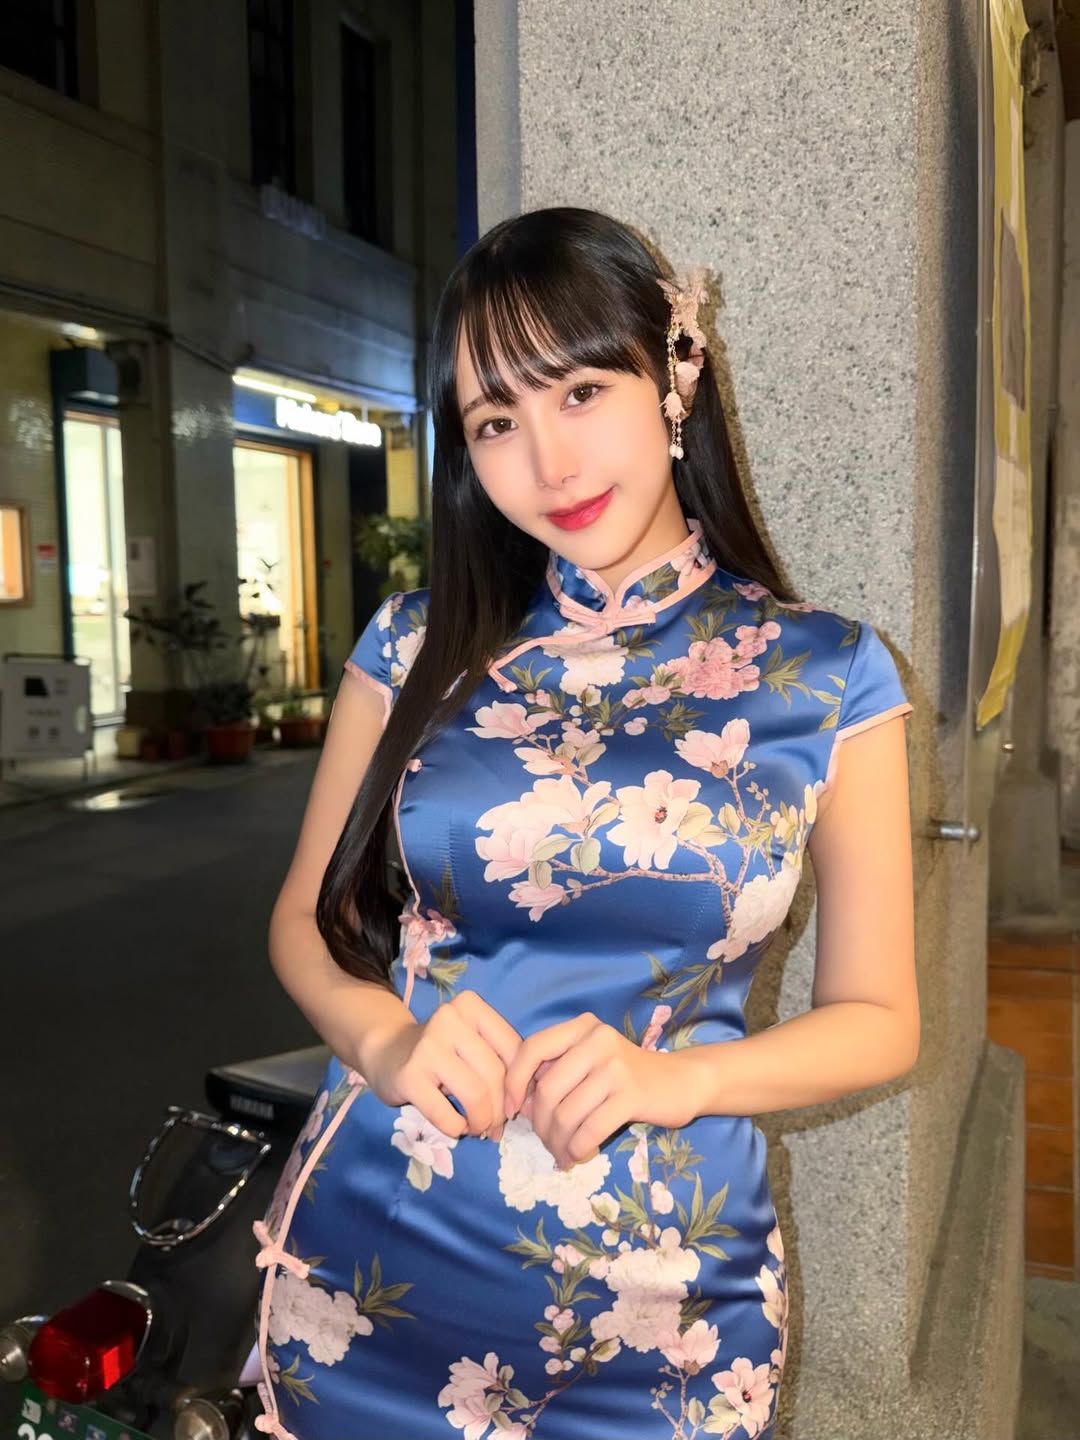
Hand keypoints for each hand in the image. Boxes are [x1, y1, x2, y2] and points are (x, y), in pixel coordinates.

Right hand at [359, 989, 520, 1140]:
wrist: (386, 1051)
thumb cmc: (441, 1050)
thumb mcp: (473, 1041)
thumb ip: (500, 1058)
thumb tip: (527, 1101)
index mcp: (471, 1005)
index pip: (513, 1048)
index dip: (521, 1083)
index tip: (515, 1104)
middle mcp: (449, 1018)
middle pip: (495, 1073)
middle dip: (500, 1109)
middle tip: (495, 1126)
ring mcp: (427, 1046)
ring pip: (475, 1094)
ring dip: (482, 1121)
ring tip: (478, 1128)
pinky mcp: (409, 1076)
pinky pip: (446, 1114)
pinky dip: (456, 1128)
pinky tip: (456, 1127)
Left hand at [503, 1012, 695, 1169]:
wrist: (681, 1081)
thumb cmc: (626, 1075)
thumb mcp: (589, 1060)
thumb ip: (556, 1071)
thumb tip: (518, 1103)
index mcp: (581, 1027)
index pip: (532, 1048)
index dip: (514, 1081)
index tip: (511, 1110)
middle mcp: (597, 1039)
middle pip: (547, 1090)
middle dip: (540, 1125)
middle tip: (546, 1142)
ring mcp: (616, 1066)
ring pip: (566, 1114)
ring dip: (558, 1142)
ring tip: (562, 1153)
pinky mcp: (631, 1095)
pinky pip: (589, 1130)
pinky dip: (577, 1149)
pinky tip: (578, 1155)